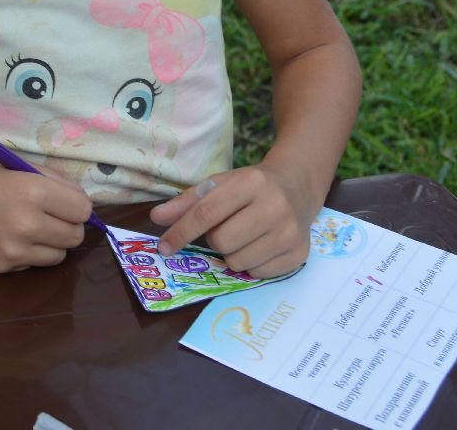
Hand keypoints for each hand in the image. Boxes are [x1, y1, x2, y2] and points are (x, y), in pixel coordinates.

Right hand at [0, 153, 91, 272]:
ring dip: (51, 242)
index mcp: (33, 191)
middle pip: (75, 236)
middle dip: (67, 224)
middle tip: (50, 214)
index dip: (76, 204)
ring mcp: (13, 250)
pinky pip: (32, 264)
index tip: (65, 201)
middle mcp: (27, 224)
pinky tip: (6, 236)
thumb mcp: (15, 165)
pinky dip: (28, 253)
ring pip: (59, 256)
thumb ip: (52, 181)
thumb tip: (82, 200)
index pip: (83, 209)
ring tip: (29, 226)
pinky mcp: (1, 267)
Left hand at [148, 163, 316, 276]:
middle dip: (213, 240)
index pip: (207, 213)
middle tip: (223, 230)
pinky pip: (258, 274)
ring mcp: (290, 232)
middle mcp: (275, 206)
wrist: (296, 187)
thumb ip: (186, 202)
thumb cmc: (250, 187)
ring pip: (238, 262)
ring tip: (242, 237)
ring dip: (230, 254)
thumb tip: (156, 218)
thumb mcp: (219, 185)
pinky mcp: (299, 253)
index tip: (164, 246)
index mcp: (251, 183)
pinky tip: (257, 247)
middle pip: (222, 241)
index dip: (181, 232)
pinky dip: (250, 265)